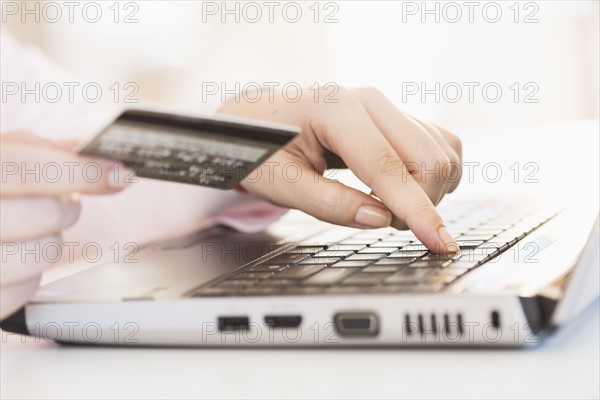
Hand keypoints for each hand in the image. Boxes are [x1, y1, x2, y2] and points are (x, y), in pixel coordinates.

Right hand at [0, 132, 127, 318]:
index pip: (25, 168)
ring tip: (26, 231)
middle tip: (57, 201)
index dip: (82, 171)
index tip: (117, 174)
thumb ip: (26, 149)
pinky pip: (28, 288)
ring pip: (46, 252)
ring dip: (49, 239)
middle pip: (48, 213)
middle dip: (67, 205)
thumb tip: (81, 148)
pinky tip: (9, 259)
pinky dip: (31, 274)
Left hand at [219, 87, 461, 252]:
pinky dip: (434, 176)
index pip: (387, 167)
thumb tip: (379, 219)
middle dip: (419, 205)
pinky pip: (440, 146)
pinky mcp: (396, 116)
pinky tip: (403, 188)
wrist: (257, 119)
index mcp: (335, 110)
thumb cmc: (261, 149)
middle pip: (428, 160)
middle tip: (382, 221)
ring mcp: (386, 106)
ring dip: (427, 192)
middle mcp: (369, 101)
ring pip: (441, 154)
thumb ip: (327, 202)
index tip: (439, 244)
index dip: (416, 210)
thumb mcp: (279, 183)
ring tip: (384, 204)